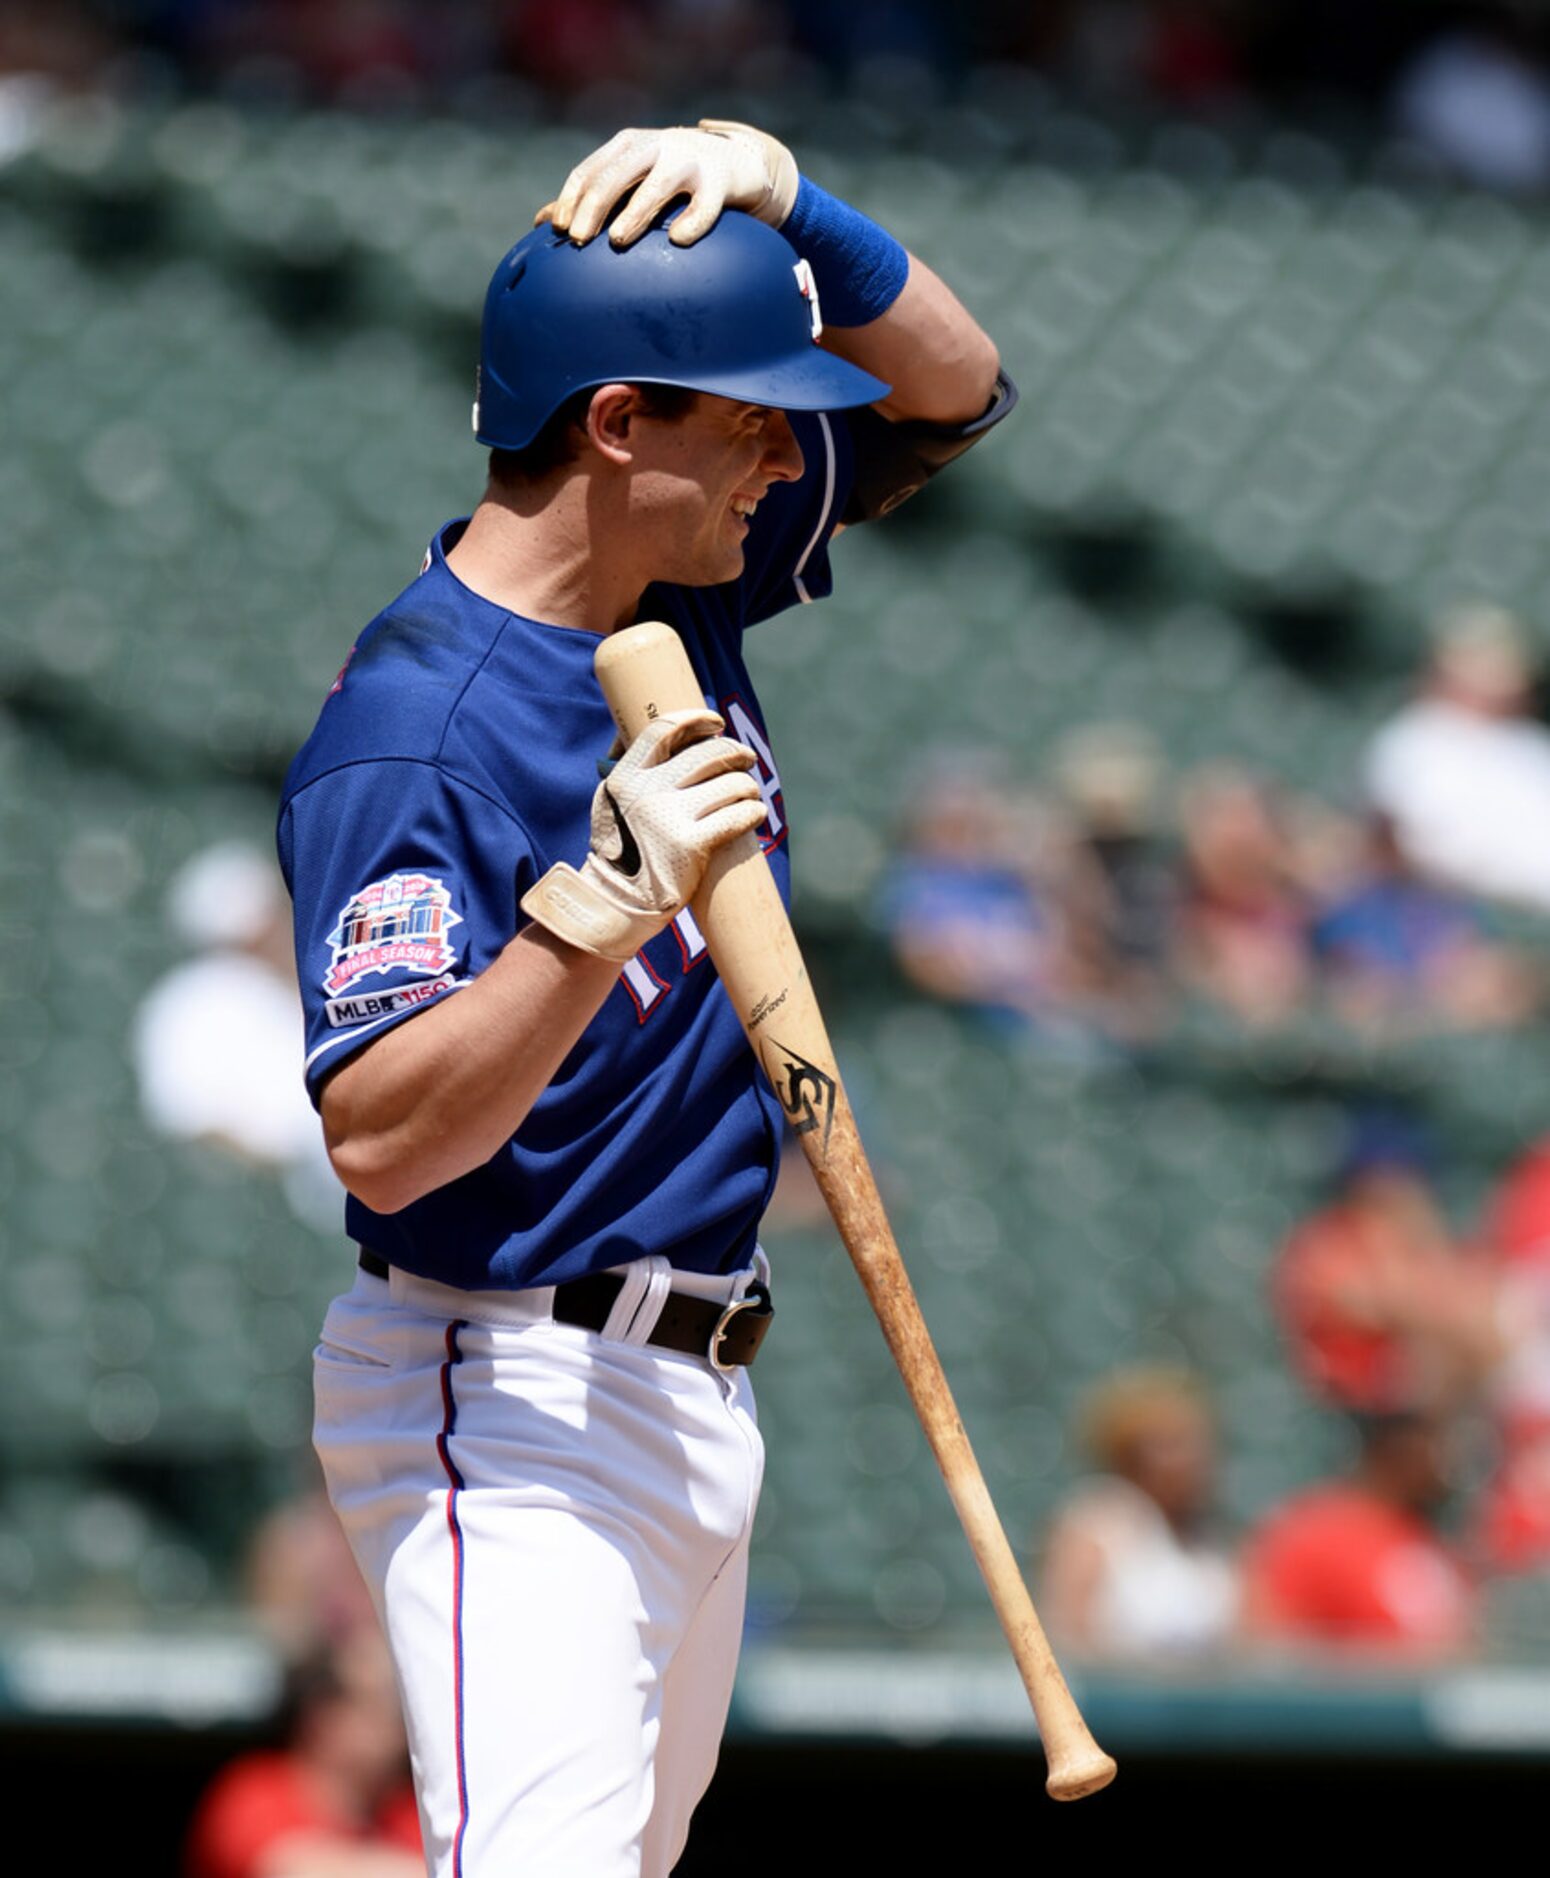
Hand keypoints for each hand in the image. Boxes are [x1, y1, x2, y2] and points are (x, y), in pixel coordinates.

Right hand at [521, 708, 765, 960]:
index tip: (715, 722)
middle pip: (707, 754)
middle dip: (734, 752)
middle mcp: (646, 793)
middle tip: (746, 759)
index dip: (695, 719)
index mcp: (626, 777)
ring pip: (730, 785)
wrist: (623, 901)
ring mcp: (669, 818)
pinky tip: (756, 813)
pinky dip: (753, 812)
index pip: (663, 730)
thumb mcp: (614, 803)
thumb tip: (666, 733)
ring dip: (748, 786)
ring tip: (749, 794)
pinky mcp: (692, 845)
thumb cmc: (626, 849)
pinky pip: (738, 816)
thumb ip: (634, 770)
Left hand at [535, 120, 797, 248]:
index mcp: (629, 146)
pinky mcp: (720, 181)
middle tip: (577, 239)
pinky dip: (693, 220)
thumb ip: (592, 199)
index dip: (572, 198)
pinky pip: (706, 205)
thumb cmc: (673, 179)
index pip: (592, 169)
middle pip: (617, 174)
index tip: (558, 229)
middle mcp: (656, 147)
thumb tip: (540, 221)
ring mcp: (689, 160)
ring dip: (636, 212)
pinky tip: (678, 241)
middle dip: (594, 205)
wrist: (736, 164)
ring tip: (617, 240)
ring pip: (658, 184)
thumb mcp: (632, 180)